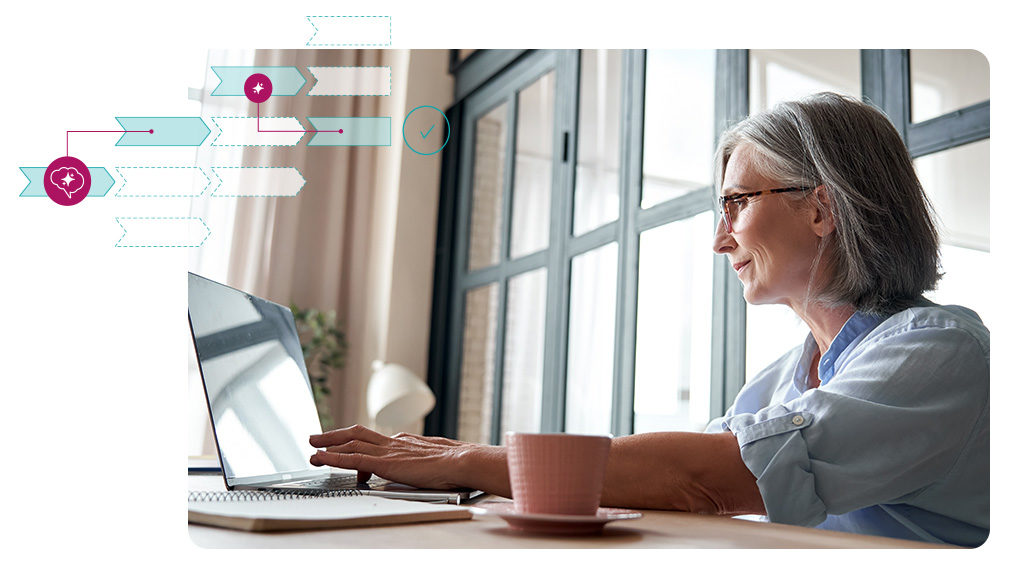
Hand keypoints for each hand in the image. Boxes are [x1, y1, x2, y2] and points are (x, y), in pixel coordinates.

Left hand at [309, 425, 506, 492]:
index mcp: (405, 442)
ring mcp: (388, 451)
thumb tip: (425, 469)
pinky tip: (321, 458)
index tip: (345, 443)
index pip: (374, 439)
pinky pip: (352, 459)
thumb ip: (424, 463)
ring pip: (350, 444)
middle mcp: (393, 442)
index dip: (356, 441)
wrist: (462, 461)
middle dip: (335, 436)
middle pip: (357, 434)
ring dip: (328, 446)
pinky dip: (334, 458)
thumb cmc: (456, 465)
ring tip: (312, 448)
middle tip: (317, 437)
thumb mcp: (436, 461)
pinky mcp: (385, 463)